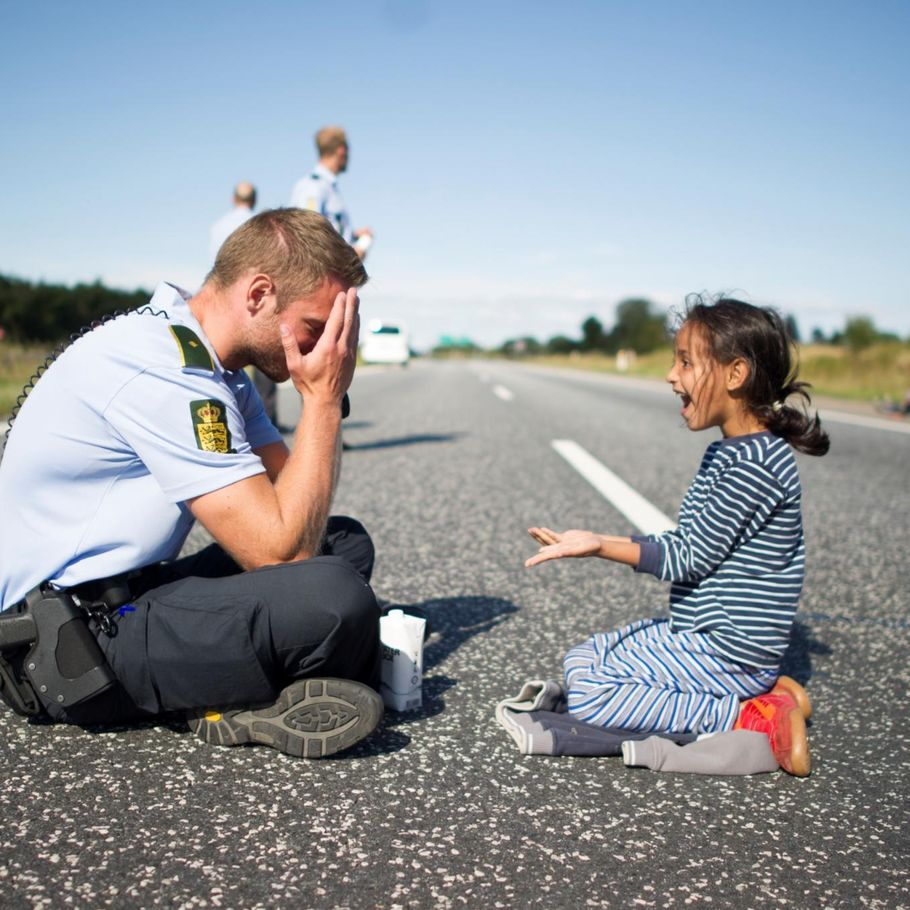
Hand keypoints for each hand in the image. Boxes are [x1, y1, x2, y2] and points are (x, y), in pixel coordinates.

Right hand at [281, 287, 358, 404]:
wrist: (325, 401)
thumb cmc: (308, 384)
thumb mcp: (294, 365)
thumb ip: (289, 344)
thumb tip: (284, 326)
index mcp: (328, 347)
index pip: (336, 321)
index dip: (340, 306)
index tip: (342, 294)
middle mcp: (341, 348)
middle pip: (349, 321)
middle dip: (351, 305)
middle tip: (354, 291)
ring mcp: (349, 355)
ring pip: (354, 329)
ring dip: (355, 314)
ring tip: (356, 301)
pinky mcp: (352, 361)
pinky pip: (355, 339)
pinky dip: (356, 327)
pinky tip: (355, 322)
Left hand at [525, 527, 602, 567]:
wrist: (596, 543)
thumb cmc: (590, 548)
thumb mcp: (579, 550)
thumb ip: (568, 552)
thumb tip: (557, 554)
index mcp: (562, 554)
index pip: (547, 557)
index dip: (538, 560)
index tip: (529, 565)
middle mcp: (560, 550)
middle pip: (545, 552)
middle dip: (536, 558)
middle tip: (527, 565)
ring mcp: (562, 544)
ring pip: (548, 540)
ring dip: (538, 536)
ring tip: (530, 530)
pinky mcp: (565, 538)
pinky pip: (554, 536)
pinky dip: (547, 532)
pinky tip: (541, 529)